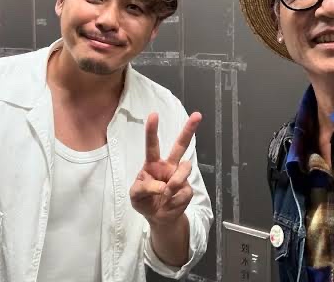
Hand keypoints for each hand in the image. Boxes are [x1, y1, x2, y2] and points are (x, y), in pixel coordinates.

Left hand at [129, 111, 201, 226]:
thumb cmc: (144, 202)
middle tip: (197, 115)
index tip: (153, 115)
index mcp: (153, 164)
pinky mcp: (188, 189)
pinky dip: (174, 200)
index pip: (152, 145)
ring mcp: (180, 177)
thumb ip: (144, 188)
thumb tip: (163, 186)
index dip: (152, 130)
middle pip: (180, 145)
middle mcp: (169, 166)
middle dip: (189, 130)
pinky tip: (169, 203)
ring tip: (166, 194)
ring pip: (184, 168)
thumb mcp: (135, 196)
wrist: (159, 218)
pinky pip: (183, 191)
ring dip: (174, 182)